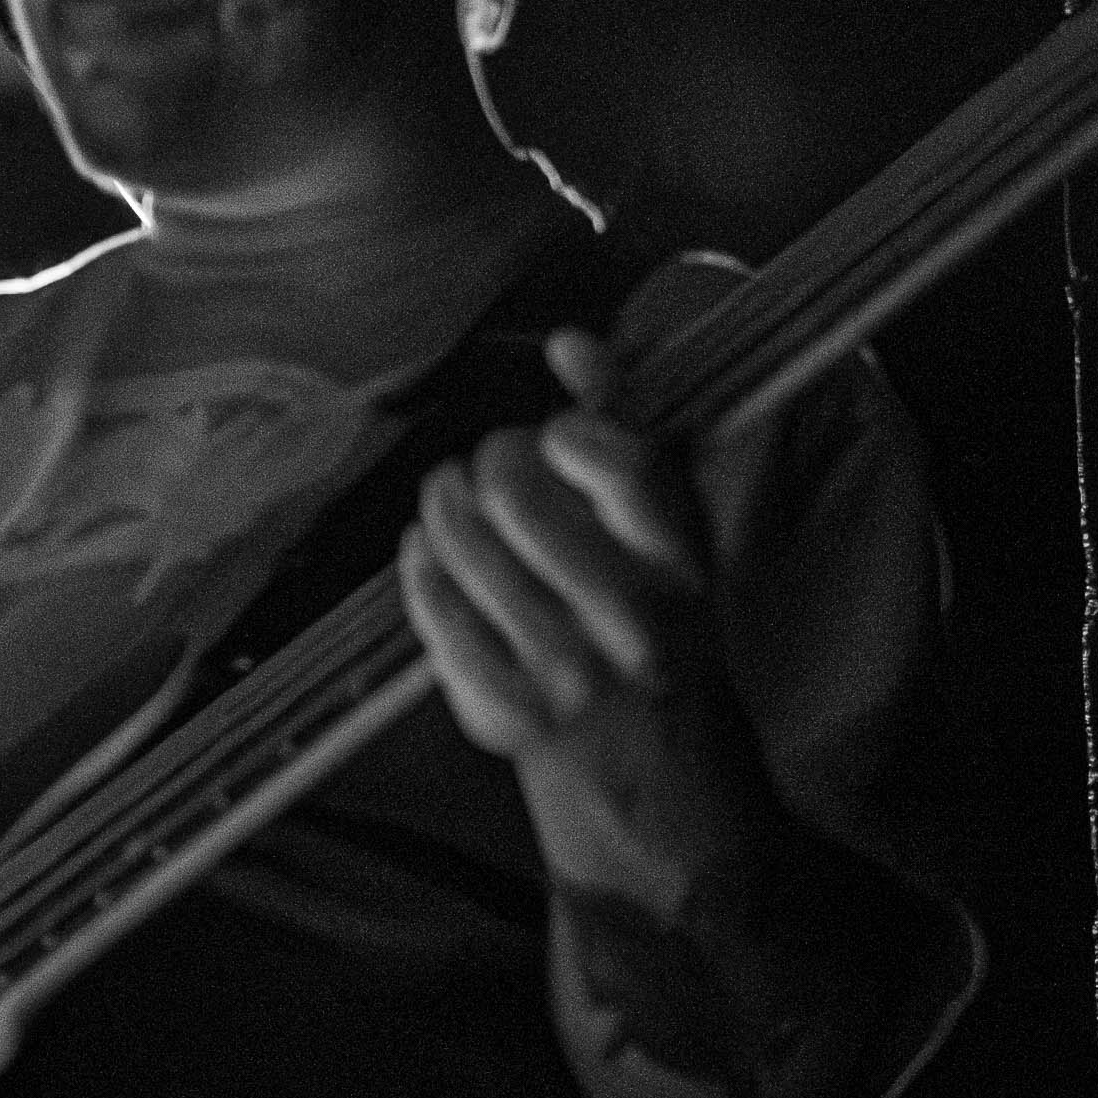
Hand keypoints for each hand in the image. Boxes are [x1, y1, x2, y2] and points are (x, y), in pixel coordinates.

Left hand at [398, 328, 723, 773]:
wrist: (650, 755)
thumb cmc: (653, 610)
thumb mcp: (669, 519)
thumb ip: (625, 422)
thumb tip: (570, 342)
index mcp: (676, 560)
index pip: (611, 457)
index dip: (568, 431)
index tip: (562, 440)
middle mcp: (626, 619)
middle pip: (512, 489)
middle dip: (493, 460)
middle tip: (498, 465)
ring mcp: (561, 669)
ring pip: (460, 542)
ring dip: (445, 504)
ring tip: (456, 498)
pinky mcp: (503, 706)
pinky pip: (430, 606)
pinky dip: (421, 565)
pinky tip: (434, 552)